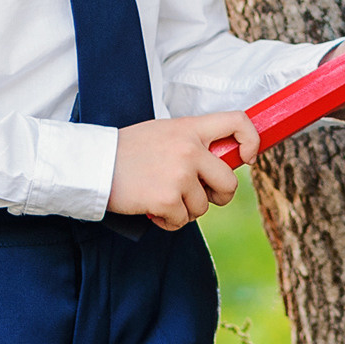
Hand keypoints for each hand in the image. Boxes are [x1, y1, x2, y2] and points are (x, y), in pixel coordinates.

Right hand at [111, 111, 255, 230]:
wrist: (92, 165)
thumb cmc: (126, 151)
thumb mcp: (163, 132)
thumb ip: (191, 142)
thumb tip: (218, 162)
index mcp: (190, 128)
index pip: (237, 122)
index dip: (251, 140)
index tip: (247, 157)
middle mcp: (189, 149)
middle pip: (229, 181)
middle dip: (218, 195)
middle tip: (201, 196)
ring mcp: (180, 175)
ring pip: (203, 206)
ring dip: (185, 209)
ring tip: (162, 198)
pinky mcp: (167, 199)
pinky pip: (182, 221)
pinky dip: (169, 221)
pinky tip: (152, 210)